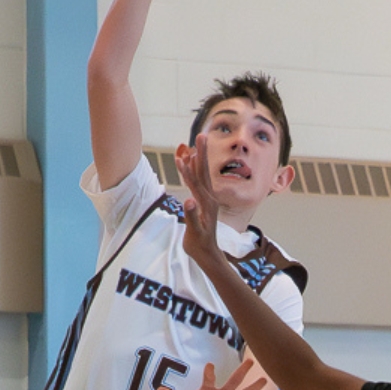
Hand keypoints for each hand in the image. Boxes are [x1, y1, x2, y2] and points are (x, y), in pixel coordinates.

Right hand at [173, 132, 225, 265]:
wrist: (208, 253)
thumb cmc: (199, 244)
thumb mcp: (194, 232)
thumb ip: (191, 216)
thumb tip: (188, 201)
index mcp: (205, 203)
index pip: (195, 182)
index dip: (187, 170)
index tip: (181, 156)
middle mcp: (209, 198)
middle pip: (204, 172)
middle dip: (202, 153)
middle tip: (202, 135)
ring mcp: (207, 199)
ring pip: (202, 175)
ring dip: (198, 159)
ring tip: (196, 143)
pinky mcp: (204, 202)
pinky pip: (199, 182)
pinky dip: (194, 171)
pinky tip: (191, 164)